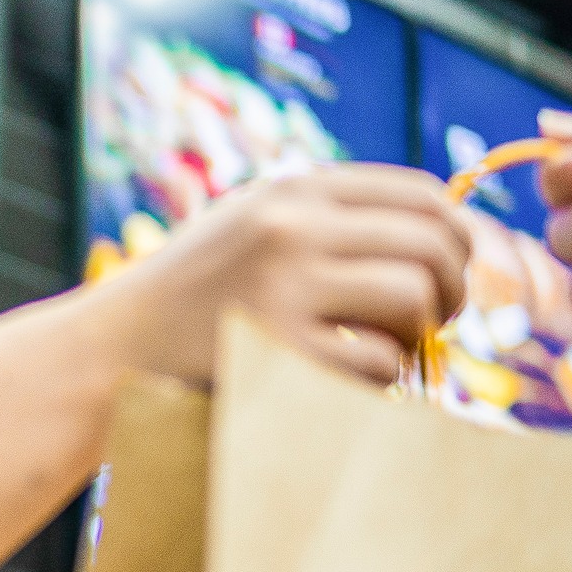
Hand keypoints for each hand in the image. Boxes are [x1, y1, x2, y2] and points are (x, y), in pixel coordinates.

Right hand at [111, 164, 471, 386]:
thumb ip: (326, 218)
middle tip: (439, 317)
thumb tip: (446, 228)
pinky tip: (347, 378)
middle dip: (452, 287)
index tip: (454, 269)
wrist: (110, 353)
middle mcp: (290, 230)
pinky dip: (377, 378)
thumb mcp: (249, 227)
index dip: (460, 235)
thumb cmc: (190, 297)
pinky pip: (378, 362)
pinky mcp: (280, 355)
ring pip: (414, 299)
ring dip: (418, 332)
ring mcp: (284, 291)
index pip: (421, 194)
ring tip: (391, 346)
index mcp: (290, 192)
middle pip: (430, 244)